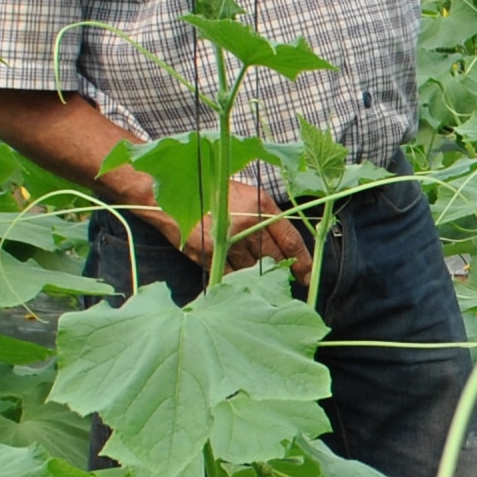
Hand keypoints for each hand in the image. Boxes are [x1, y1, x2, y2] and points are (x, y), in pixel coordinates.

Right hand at [122, 164, 311, 280]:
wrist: (168, 192)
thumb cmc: (210, 191)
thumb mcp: (245, 195)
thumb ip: (265, 217)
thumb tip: (284, 246)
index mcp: (259, 205)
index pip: (290, 239)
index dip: (303, 262)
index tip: (309, 277)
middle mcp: (245, 223)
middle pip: (273, 258)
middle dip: (282, 274)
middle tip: (289, 285)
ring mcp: (225, 241)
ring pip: (253, 269)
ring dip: (259, 278)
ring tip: (263, 284)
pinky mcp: (207, 254)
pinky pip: (230, 274)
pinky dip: (236, 280)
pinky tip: (238, 282)